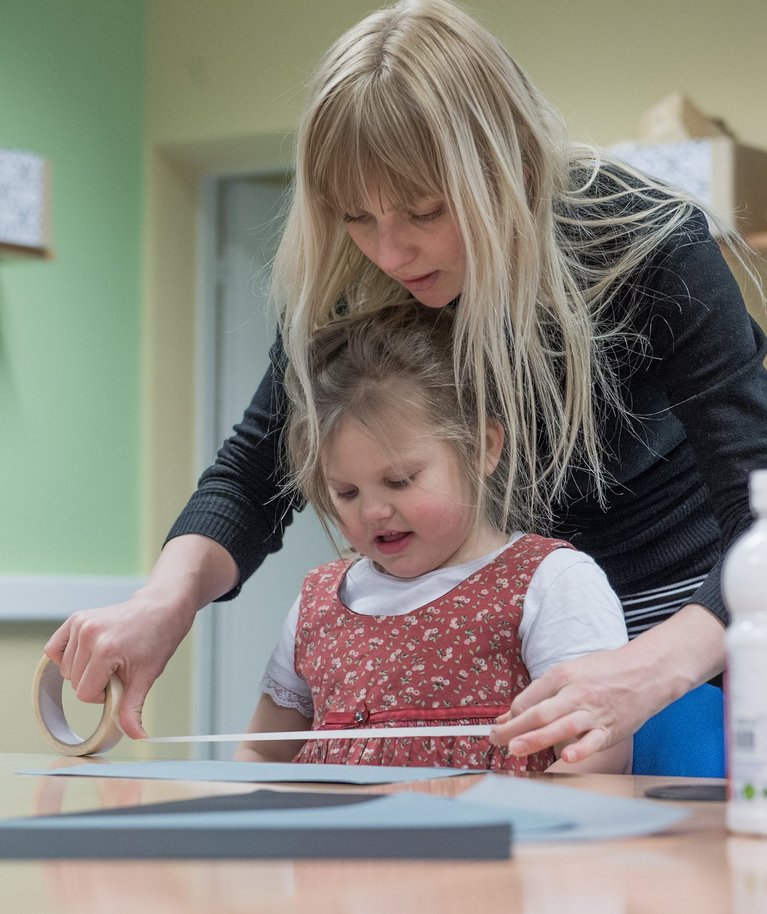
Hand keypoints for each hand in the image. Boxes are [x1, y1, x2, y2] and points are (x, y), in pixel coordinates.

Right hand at [43, 534, 239, 739]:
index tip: (121, 681)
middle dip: (94, 683)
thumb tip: (136, 736)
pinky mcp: (76, 618)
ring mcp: (80, 623)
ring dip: (84, 671)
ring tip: (109, 658)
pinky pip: (54, 649)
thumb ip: (133, 709)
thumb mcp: (147, 677)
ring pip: (65, 669)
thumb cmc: (157, 639)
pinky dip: (66, 657)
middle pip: (74, 682)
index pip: (84, 694)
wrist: (161, 608)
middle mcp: (88, 634)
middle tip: (118, 667)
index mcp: (105, 650)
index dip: (102, 695)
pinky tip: (87, 655)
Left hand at [491, 647, 647, 763]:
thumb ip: (542, 694)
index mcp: (562, 675)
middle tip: (495, 739)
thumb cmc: (603, 672)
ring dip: (536, 739)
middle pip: (539, 713)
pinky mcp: (611, 729)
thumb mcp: (570, 672)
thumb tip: (512, 713)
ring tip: (515, 749)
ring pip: (561, 727)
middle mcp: (575, 693)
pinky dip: (581, 750)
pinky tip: (568, 758)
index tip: (499, 727)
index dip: (511, 715)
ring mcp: (593, 712)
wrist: (646, 672)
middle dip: (514, 728)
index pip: (529, 698)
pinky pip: (594, 741)